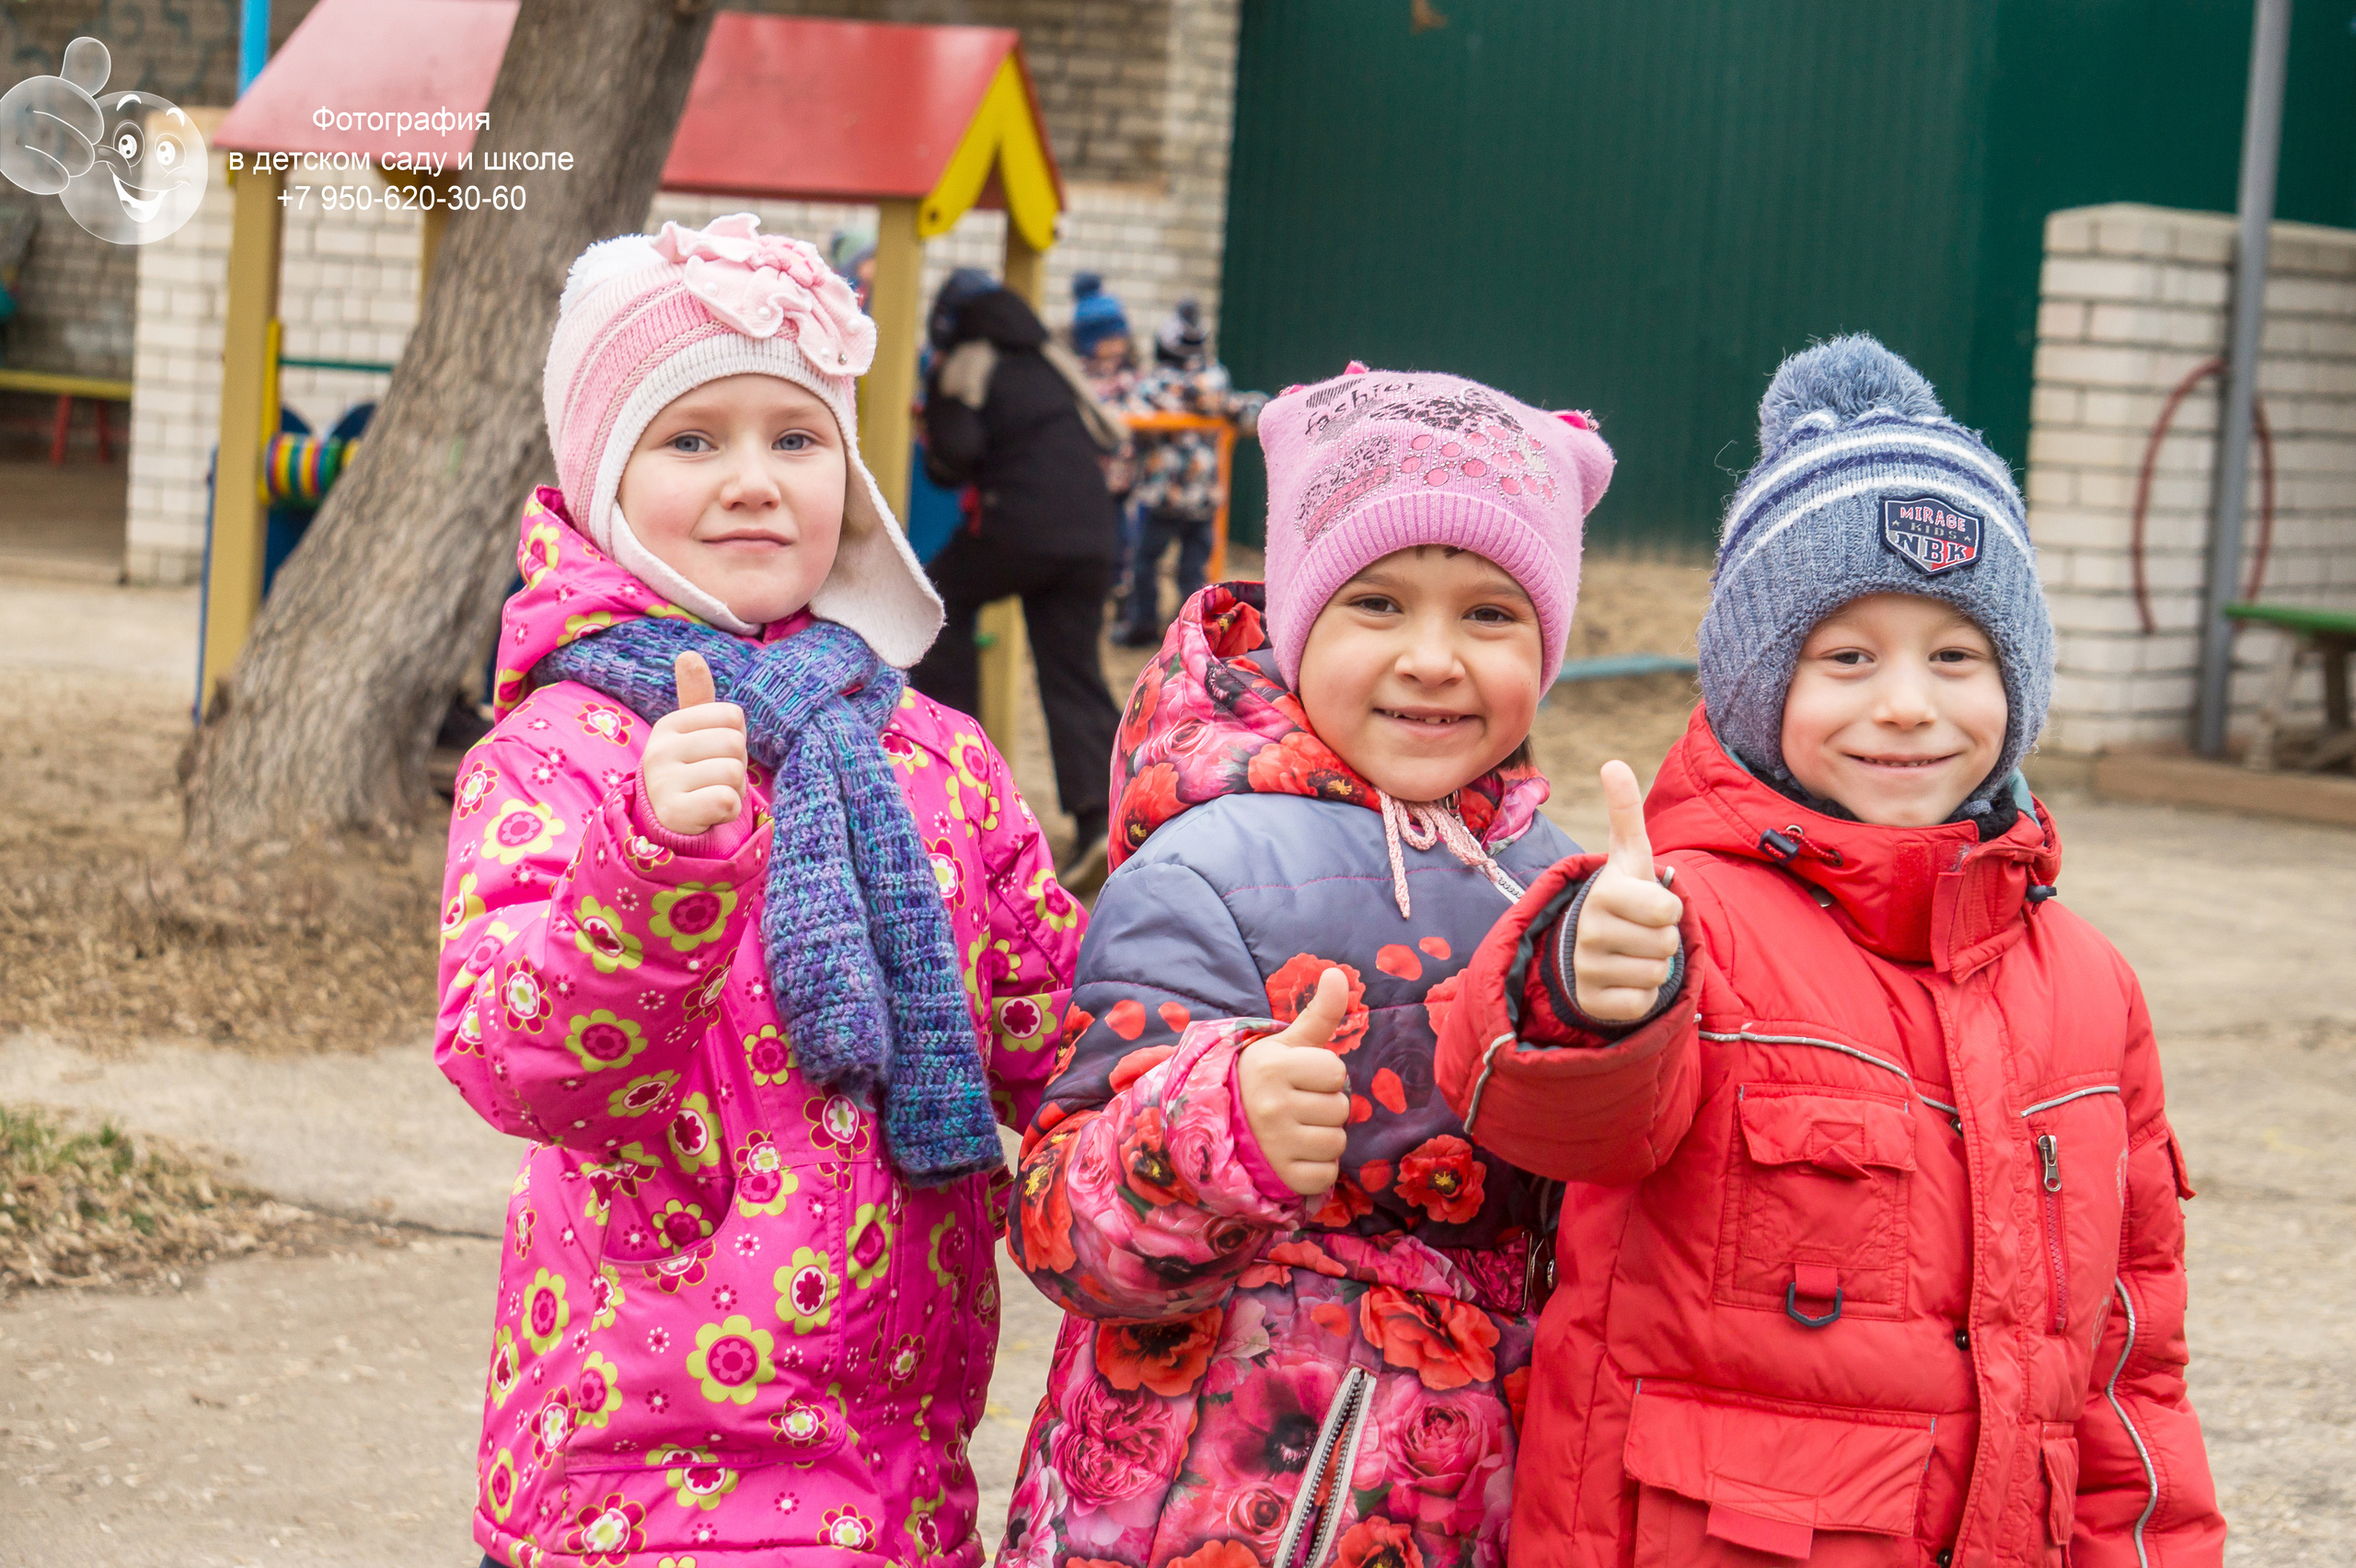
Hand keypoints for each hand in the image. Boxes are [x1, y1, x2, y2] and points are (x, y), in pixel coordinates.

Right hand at [642, 651, 748, 835]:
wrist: (667, 824)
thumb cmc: (691, 770)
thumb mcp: (693, 732)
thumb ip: (696, 695)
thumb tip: (689, 653)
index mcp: (669, 725)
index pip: (732, 716)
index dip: (735, 738)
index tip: (713, 754)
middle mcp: (660, 750)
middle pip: (734, 744)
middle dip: (735, 765)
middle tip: (713, 779)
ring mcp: (663, 783)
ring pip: (733, 773)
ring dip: (733, 790)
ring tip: (710, 795)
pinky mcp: (674, 814)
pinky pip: (727, 801)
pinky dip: (728, 811)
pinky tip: (709, 813)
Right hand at [1236, 967, 1353, 1196]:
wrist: (1219, 1125)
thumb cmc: (1264, 1078)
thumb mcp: (1286, 1043)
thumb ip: (1318, 1012)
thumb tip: (1336, 973)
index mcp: (1273, 1066)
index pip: (1335, 1071)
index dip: (1322, 1075)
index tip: (1298, 1079)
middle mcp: (1272, 1105)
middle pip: (1340, 1108)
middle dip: (1324, 1107)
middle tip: (1295, 1106)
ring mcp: (1275, 1144)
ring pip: (1337, 1142)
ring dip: (1323, 1138)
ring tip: (1295, 1130)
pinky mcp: (1280, 1177)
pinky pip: (1326, 1175)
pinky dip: (1317, 1168)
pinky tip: (1294, 1155)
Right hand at [1571, 761, 1684, 1022]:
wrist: (1587, 946)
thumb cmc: (1622, 897)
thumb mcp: (1628, 856)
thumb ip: (1625, 812)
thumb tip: (1612, 762)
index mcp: (1603, 894)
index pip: (1667, 911)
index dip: (1669, 909)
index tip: (1650, 904)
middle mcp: (1589, 931)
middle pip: (1666, 944)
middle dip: (1663, 940)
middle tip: (1639, 931)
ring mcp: (1586, 969)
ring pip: (1656, 974)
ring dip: (1654, 966)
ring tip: (1631, 953)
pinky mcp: (1592, 1002)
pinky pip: (1642, 1002)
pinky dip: (1641, 994)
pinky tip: (1622, 979)